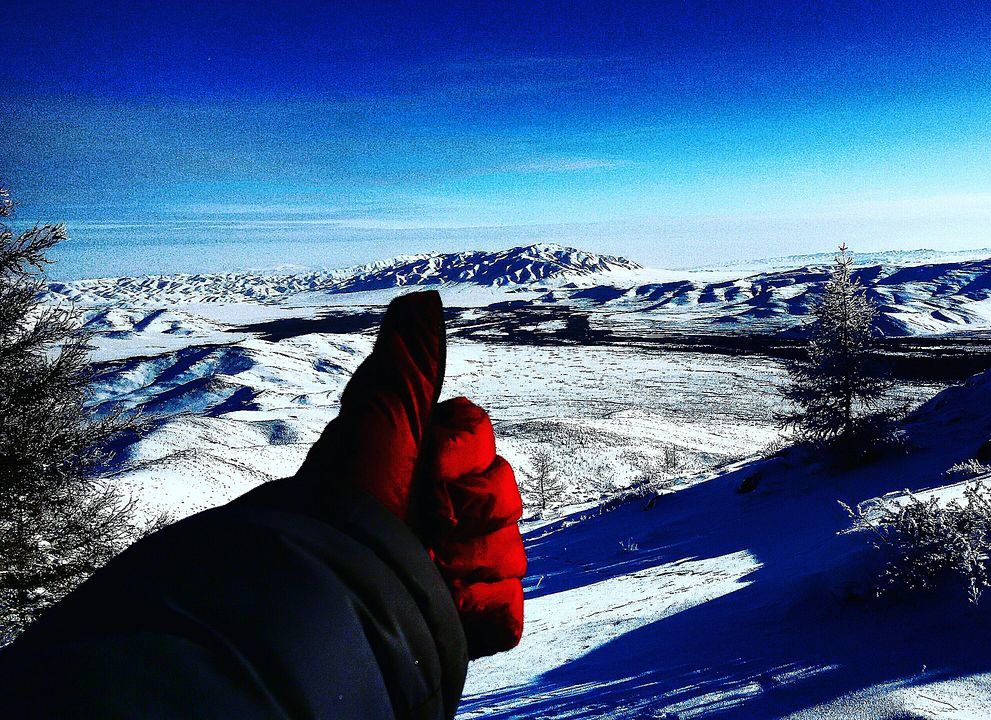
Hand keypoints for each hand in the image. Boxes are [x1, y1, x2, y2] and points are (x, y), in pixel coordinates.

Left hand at [298, 291, 525, 657]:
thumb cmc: (345, 504)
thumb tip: (424, 298)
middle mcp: (436, 518)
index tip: (428, 463)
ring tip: (428, 569)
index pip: (479, 439)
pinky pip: (509, 608)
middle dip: (471, 507)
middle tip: (428, 521)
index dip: (461, 451)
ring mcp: (454, 572)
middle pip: (504, 495)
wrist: (336, 597)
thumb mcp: (378, 424)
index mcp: (414, 469)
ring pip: (510, 552)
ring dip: (473, 559)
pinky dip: (483, 607)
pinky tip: (448, 602)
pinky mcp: (469, 622)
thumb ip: (407, 365)